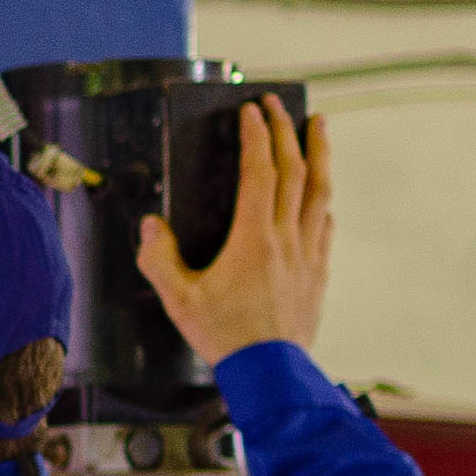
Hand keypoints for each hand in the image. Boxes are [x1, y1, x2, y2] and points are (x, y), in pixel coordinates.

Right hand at [138, 96, 331, 368]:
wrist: (270, 370)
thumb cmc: (224, 336)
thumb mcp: (179, 300)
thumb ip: (160, 261)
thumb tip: (151, 227)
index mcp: (253, 238)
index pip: (259, 172)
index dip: (256, 136)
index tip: (251, 110)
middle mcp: (286, 237)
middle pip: (295, 170)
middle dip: (286, 130)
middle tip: (278, 104)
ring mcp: (307, 252)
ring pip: (319, 190)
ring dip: (319, 153)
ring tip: (318, 127)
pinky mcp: (318, 270)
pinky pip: (325, 224)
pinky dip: (321, 200)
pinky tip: (320, 196)